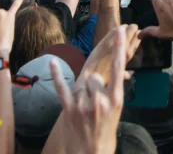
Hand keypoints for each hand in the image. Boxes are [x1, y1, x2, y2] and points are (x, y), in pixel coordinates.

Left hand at [48, 27, 127, 153]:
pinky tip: (52, 62)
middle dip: (94, 85)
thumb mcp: (116, 111)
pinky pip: (62, 88)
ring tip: (85, 108)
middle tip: (95, 102)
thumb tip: (109, 76)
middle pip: (94, 77)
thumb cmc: (106, 131)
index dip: (119, 47)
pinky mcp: (68, 110)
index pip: (118, 67)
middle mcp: (100, 100)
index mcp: (115, 99)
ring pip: (81, 83)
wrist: (92, 152)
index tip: (120, 31)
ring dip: (82, 91)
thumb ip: (111, 91)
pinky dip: (56, 75)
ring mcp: (83, 105)